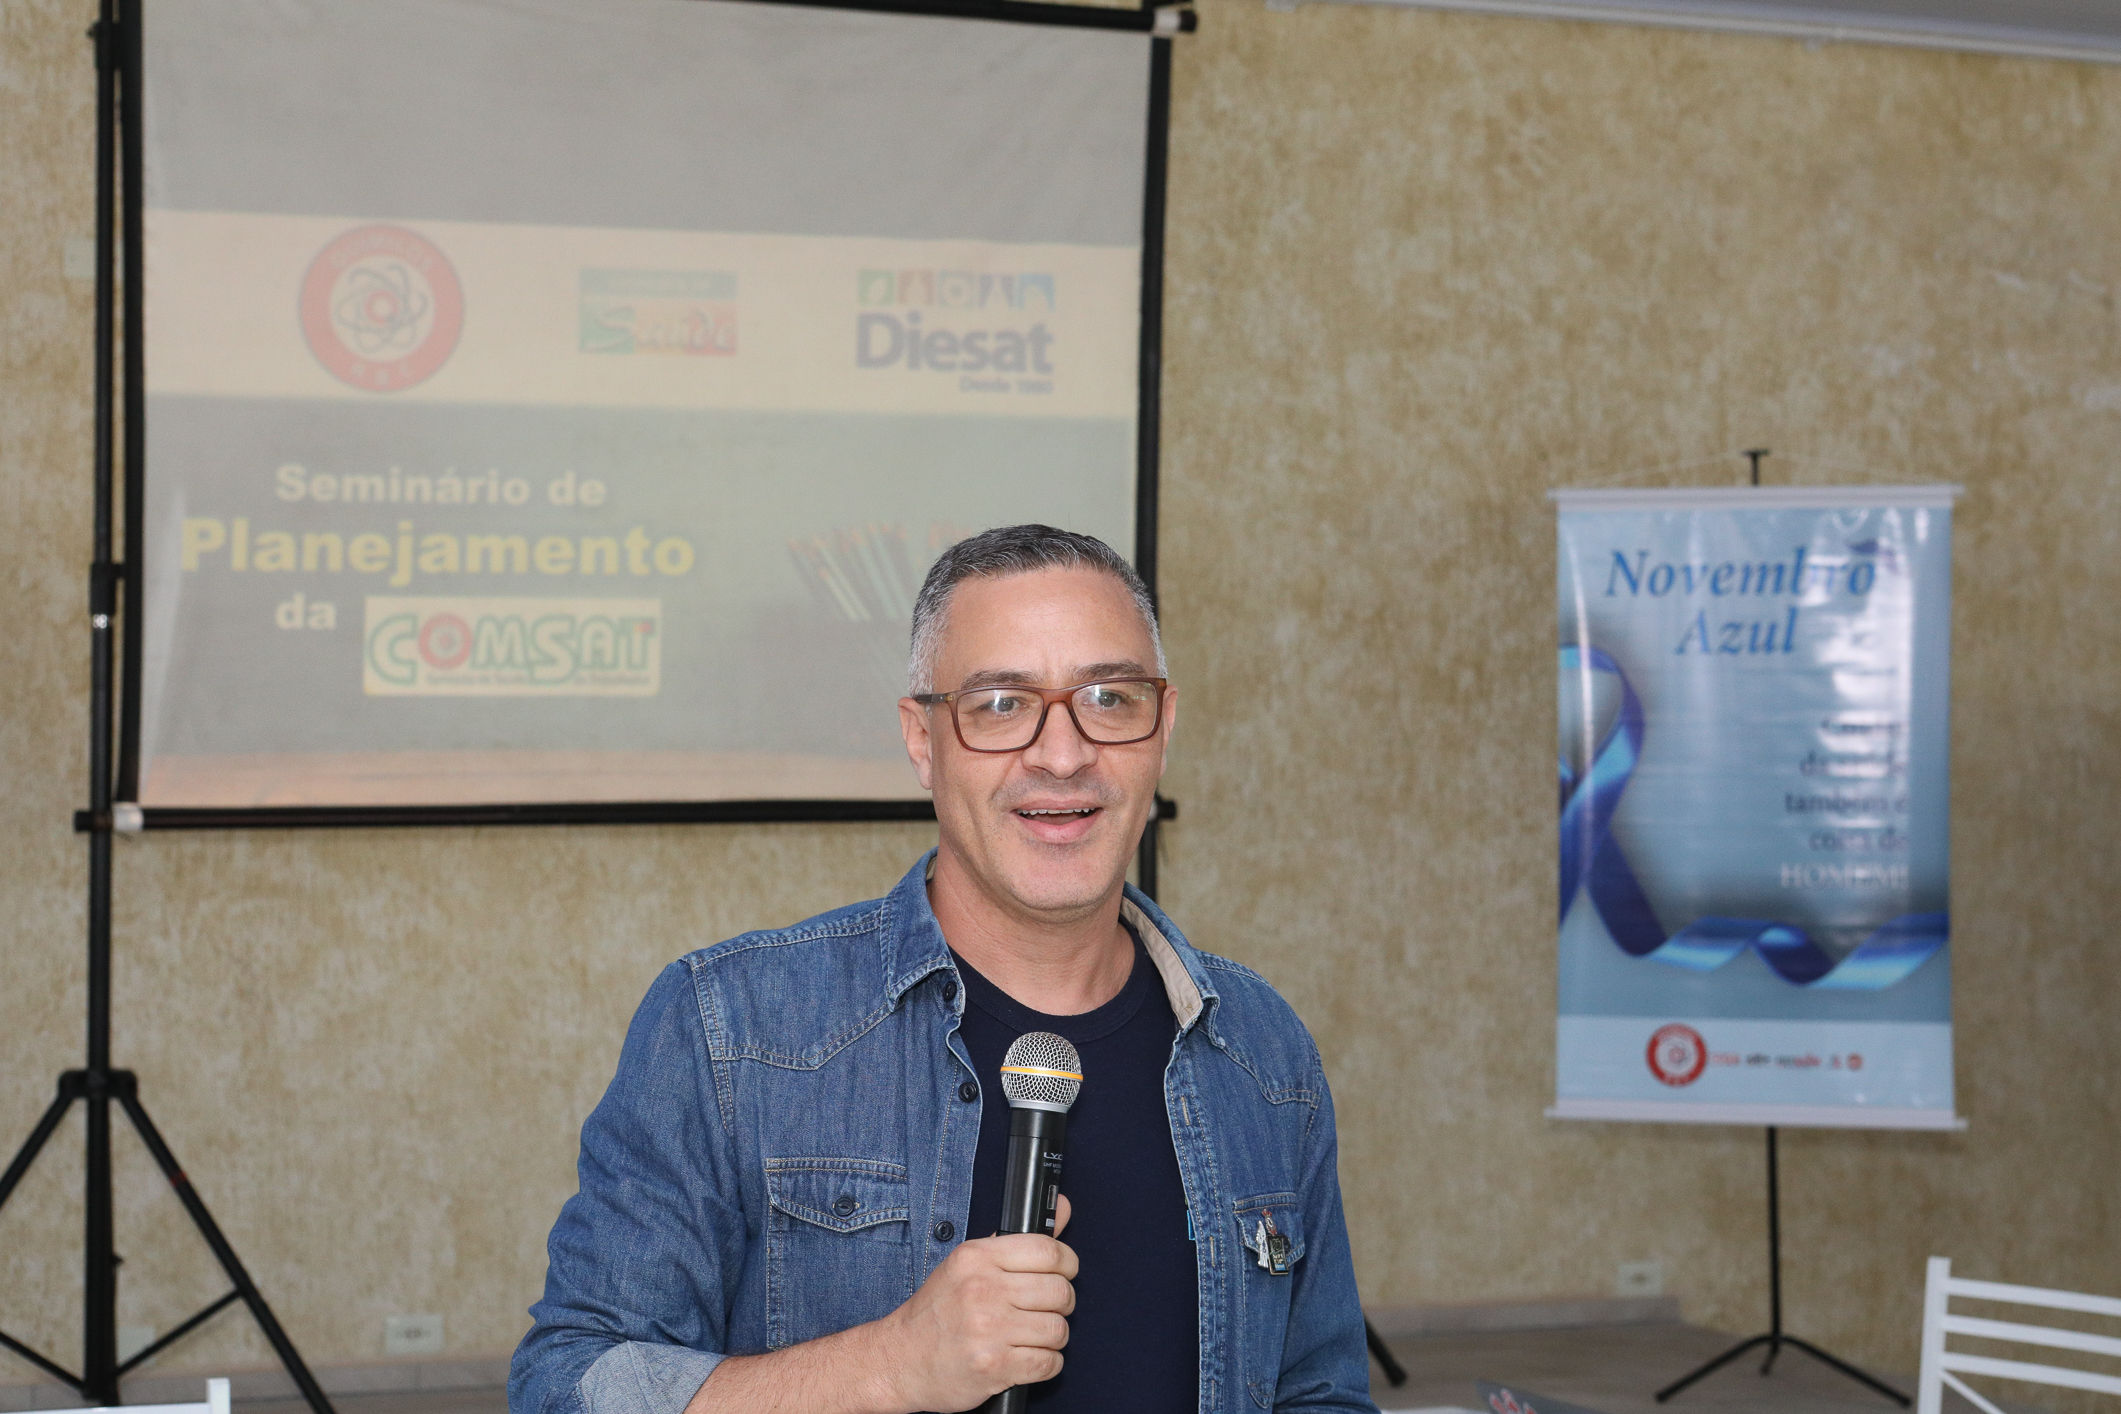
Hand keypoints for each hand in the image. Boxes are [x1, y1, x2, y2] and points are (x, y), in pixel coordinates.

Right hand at [875, 1194, 1075, 1412]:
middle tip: (1048, 1309)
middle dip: (1062, 1303)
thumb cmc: (937, 1312)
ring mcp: (988, 1330)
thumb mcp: (968, 1264)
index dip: (1068, 1262)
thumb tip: (1064, 1207)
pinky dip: (1047, 1363)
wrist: (899, 1360)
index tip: (1065, 1272)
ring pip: (1058, 1329)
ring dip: (1054, 1337)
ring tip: (1034, 1336)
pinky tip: (1029, 1357)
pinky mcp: (994, 1366)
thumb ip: (1018, 1241)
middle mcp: (982, 1289)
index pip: (1048, 1250)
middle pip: (1059, 1291)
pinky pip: (1048, 1363)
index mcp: (976, 1257)